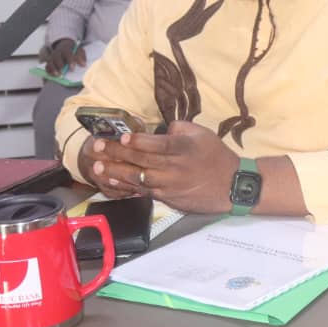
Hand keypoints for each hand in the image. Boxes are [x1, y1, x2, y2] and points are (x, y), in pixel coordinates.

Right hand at [45, 39, 84, 74]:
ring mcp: (52, 57)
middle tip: (64, 72)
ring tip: (58, 75)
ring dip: (53, 69)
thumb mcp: (79, 51)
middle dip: (60, 65)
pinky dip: (49, 71)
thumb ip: (81, 56)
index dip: (70, 61)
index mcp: (66, 49)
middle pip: (56, 57)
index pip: (68, 54)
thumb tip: (83, 65)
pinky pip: (47, 66)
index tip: (72, 69)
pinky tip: (53, 75)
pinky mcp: (49, 62)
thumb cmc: (73, 51)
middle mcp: (58, 52)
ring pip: (50, 62)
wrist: (64, 46)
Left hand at [85, 120, 238, 213]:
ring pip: (136, 178)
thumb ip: (179, 128)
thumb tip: (160, 130)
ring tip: (96, 166)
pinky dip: (125, 186)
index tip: (122, 137)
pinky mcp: (167, 198)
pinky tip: (111, 181)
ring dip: (114, 172)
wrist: (232, 185)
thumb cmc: (217, 156)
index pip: (156, 144)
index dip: (137, 141)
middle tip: (97, 146)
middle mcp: (174, 167)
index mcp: (184, 148)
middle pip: (141, 160)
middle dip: (116, 153)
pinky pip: (142, 191)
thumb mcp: (203, 134)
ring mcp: (169, 185)